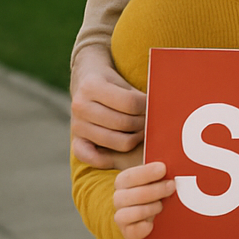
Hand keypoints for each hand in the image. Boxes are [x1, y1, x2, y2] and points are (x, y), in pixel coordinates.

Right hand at [70, 47, 145, 167]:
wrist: (86, 80)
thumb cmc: (112, 82)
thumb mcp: (124, 82)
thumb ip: (138, 97)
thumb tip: (163, 112)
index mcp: (92, 86)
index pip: (130, 103)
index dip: (147, 106)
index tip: (152, 106)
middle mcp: (80, 106)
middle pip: (124, 123)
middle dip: (143, 123)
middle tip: (149, 120)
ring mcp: (76, 125)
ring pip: (115, 141)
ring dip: (135, 138)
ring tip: (141, 130)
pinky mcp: (75, 139)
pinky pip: (89, 156)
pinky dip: (106, 159)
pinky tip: (120, 152)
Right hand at [111, 160, 173, 238]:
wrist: (159, 219)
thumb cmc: (161, 192)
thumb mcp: (161, 178)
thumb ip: (163, 170)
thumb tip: (178, 158)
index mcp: (125, 183)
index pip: (128, 177)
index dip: (145, 173)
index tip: (163, 168)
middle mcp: (120, 199)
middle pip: (126, 195)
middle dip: (152, 191)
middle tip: (172, 186)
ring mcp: (123, 217)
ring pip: (124, 214)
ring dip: (146, 209)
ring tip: (162, 206)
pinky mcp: (129, 234)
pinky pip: (130, 232)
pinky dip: (141, 228)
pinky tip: (151, 224)